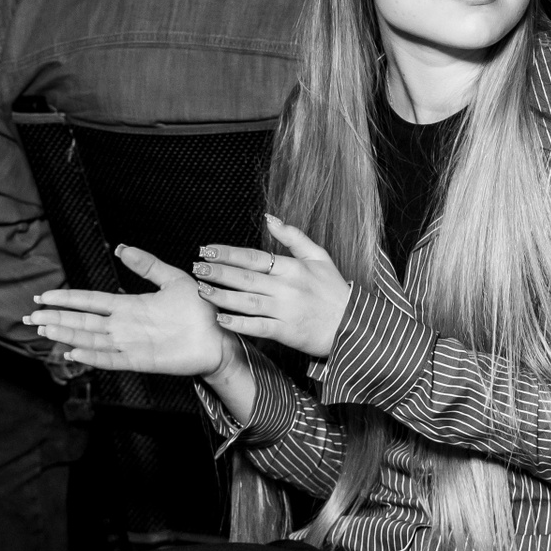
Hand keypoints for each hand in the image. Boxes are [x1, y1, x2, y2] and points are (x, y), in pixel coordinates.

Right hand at [26, 245, 227, 375]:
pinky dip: (93, 356)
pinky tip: (74, 351)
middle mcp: (125, 325)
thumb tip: (122, 248)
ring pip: (91, 339)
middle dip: (57, 318)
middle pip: (83, 320)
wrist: (220, 335)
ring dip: (68, 334)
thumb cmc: (200, 308)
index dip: (67, 298)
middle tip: (30, 316)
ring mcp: (131, 343)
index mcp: (130, 305)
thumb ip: (148, 265)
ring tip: (44, 330)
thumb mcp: (174, 279)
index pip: (91, 300)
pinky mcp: (142, 360)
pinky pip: (112, 358)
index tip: (44, 296)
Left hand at [192, 215, 351, 358]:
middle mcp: (287, 288)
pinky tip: (221, 319)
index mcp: (293, 268)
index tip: (207, 249)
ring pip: (247, 302)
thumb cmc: (334, 290)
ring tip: (202, 290)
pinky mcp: (286, 332)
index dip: (228, 253)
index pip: (254, 257)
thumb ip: (293, 237)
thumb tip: (269, 218)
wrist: (353, 325)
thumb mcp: (319, 256)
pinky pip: (258, 327)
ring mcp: (286, 311)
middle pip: (245, 278)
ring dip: (222, 296)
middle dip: (218, 272)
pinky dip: (239, 323)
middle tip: (197, 267)